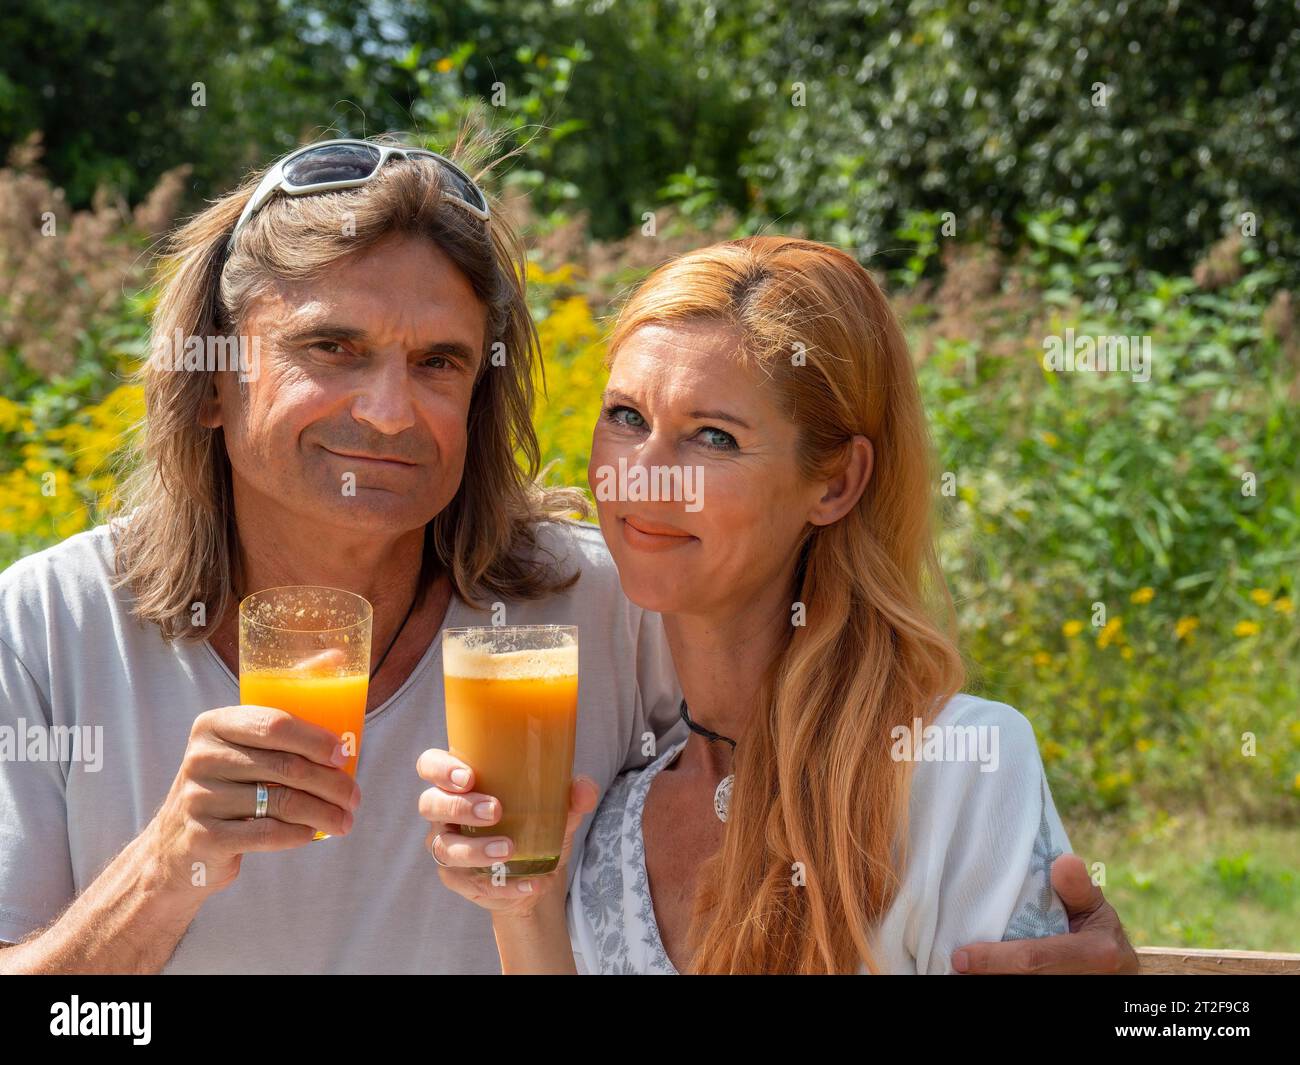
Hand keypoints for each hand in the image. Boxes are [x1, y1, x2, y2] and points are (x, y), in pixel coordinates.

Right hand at [144, 705, 360, 894]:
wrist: (174, 846)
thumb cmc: (227, 784)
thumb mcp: (241, 743)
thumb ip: (284, 708)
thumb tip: (338, 655)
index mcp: (214, 724)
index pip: (274, 725)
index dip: (315, 740)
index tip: (345, 755)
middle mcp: (201, 757)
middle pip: (285, 767)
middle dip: (330, 783)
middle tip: (354, 797)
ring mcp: (199, 799)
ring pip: (281, 803)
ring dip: (323, 813)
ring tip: (345, 820)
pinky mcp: (204, 837)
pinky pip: (267, 833)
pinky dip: (298, 834)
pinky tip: (312, 834)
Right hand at [416, 747, 598, 916]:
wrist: (538, 870)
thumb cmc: (538, 821)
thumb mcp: (558, 806)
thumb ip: (573, 794)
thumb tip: (584, 789)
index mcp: (461, 782)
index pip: (431, 765)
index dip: (440, 769)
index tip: (468, 777)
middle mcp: (445, 812)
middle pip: (431, 804)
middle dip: (459, 807)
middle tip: (495, 810)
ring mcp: (447, 846)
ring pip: (445, 847)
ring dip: (476, 849)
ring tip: (510, 850)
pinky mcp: (457, 879)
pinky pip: (470, 883)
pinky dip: (502, 886)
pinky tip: (529, 884)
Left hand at [952, 853, 1139, 973]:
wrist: (1119, 971)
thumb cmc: (1100, 932)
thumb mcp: (1096, 908)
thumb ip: (1078, 888)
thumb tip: (1064, 862)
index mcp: (1095, 953)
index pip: (1033, 958)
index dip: (994, 960)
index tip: (961, 957)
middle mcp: (1085, 979)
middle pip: (1024, 979)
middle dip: (987, 973)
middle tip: (954, 964)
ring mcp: (1073, 990)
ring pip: (1023, 988)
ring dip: (991, 978)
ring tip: (961, 970)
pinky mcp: (1061, 994)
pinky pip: (1028, 987)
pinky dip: (1003, 978)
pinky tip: (982, 973)